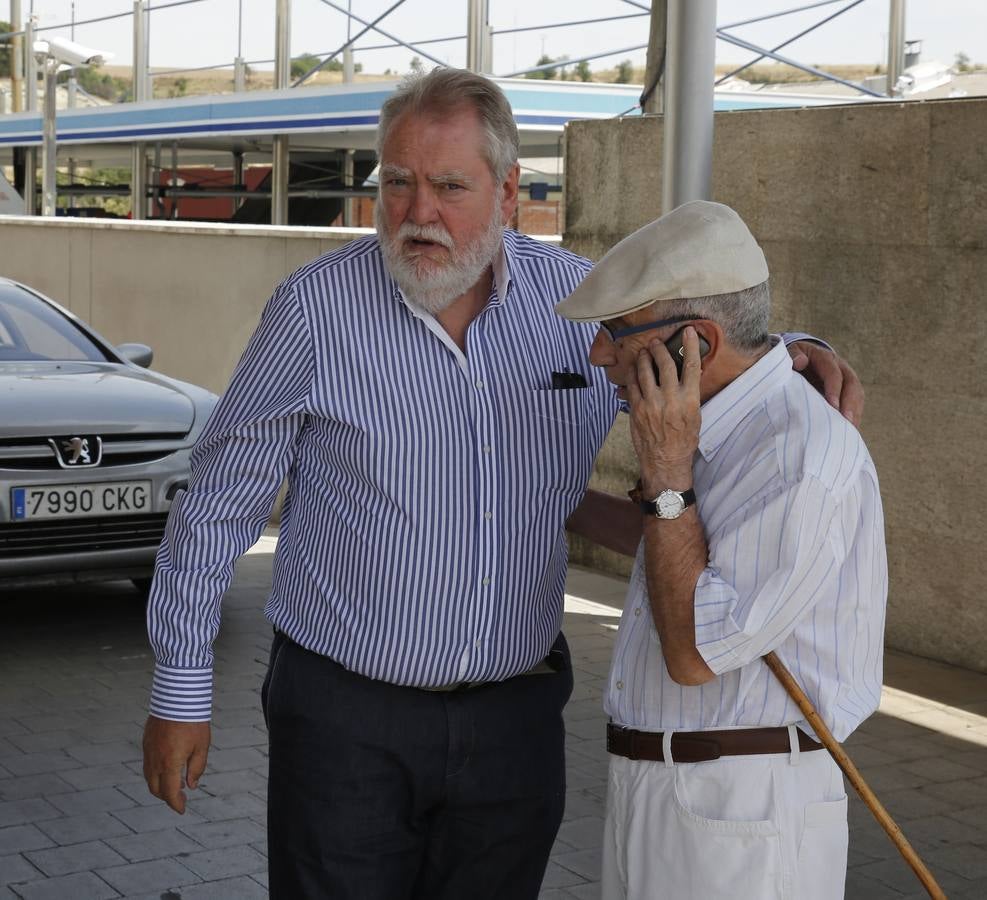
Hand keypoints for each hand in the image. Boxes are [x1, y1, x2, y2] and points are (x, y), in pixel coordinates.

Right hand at [142, 716, 210, 813]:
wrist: (177, 699)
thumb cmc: (192, 722)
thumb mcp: (201, 746)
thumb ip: (196, 768)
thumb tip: (191, 785)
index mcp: (169, 764)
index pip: (170, 793)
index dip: (175, 804)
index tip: (182, 809)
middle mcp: (155, 761)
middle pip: (156, 789)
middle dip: (167, 797)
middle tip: (179, 798)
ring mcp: (148, 752)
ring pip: (149, 778)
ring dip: (160, 785)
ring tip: (175, 784)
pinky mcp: (146, 743)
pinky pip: (148, 765)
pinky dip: (155, 773)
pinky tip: (167, 769)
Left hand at [626, 327, 701, 489]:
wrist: (665, 461)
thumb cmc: (683, 440)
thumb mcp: (695, 416)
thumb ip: (689, 393)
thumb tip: (688, 373)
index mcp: (689, 400)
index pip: (692, 367)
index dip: (691, 346)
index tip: (689, 331)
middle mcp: (670, 399)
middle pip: (665, 364)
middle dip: (660, 349)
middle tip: (657, 342)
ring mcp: (651, 404)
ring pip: (646, 372)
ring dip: (644, 358)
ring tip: (644, 352)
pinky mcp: (636, 409)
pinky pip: (633, 385)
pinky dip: (633, 374)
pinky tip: (634, 369)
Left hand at [788, 341, 863, 426]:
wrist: (803, 357)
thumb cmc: (795, 358)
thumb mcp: (791, 352)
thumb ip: (793, 355)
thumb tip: (799, 362)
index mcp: (826, 358)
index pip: (833, 373)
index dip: (834, 388)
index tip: (833, 405)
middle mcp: (841, 368)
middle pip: (851, 385)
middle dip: (849, 404)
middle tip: (846, 421)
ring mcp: (847, 380)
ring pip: (857, 395)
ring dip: (854, 412)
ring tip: (850, 429)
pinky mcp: (848, 392)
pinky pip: (855, 404)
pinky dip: (854, 416)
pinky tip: (849, 430)